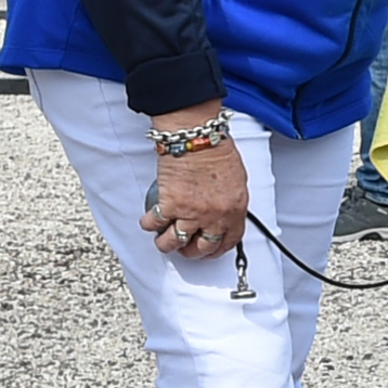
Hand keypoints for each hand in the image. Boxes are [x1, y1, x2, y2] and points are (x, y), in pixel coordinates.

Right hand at [139, 106, 248, 257]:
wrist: (194, 135)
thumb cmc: (215, 148)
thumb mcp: (237, 178)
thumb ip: (230, 200)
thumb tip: (222, 211)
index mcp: (234, 209)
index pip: (229, 240)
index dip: (218, 249)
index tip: (211, 250)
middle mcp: (214, 216)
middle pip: (202, 247)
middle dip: (192, 252)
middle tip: (185, 248)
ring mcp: (191, 213)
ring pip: (175, 242)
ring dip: (167, 244)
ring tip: (163, 240)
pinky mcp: (169, 206)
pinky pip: (155, 224)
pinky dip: (150, 224)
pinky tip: (150, 222)